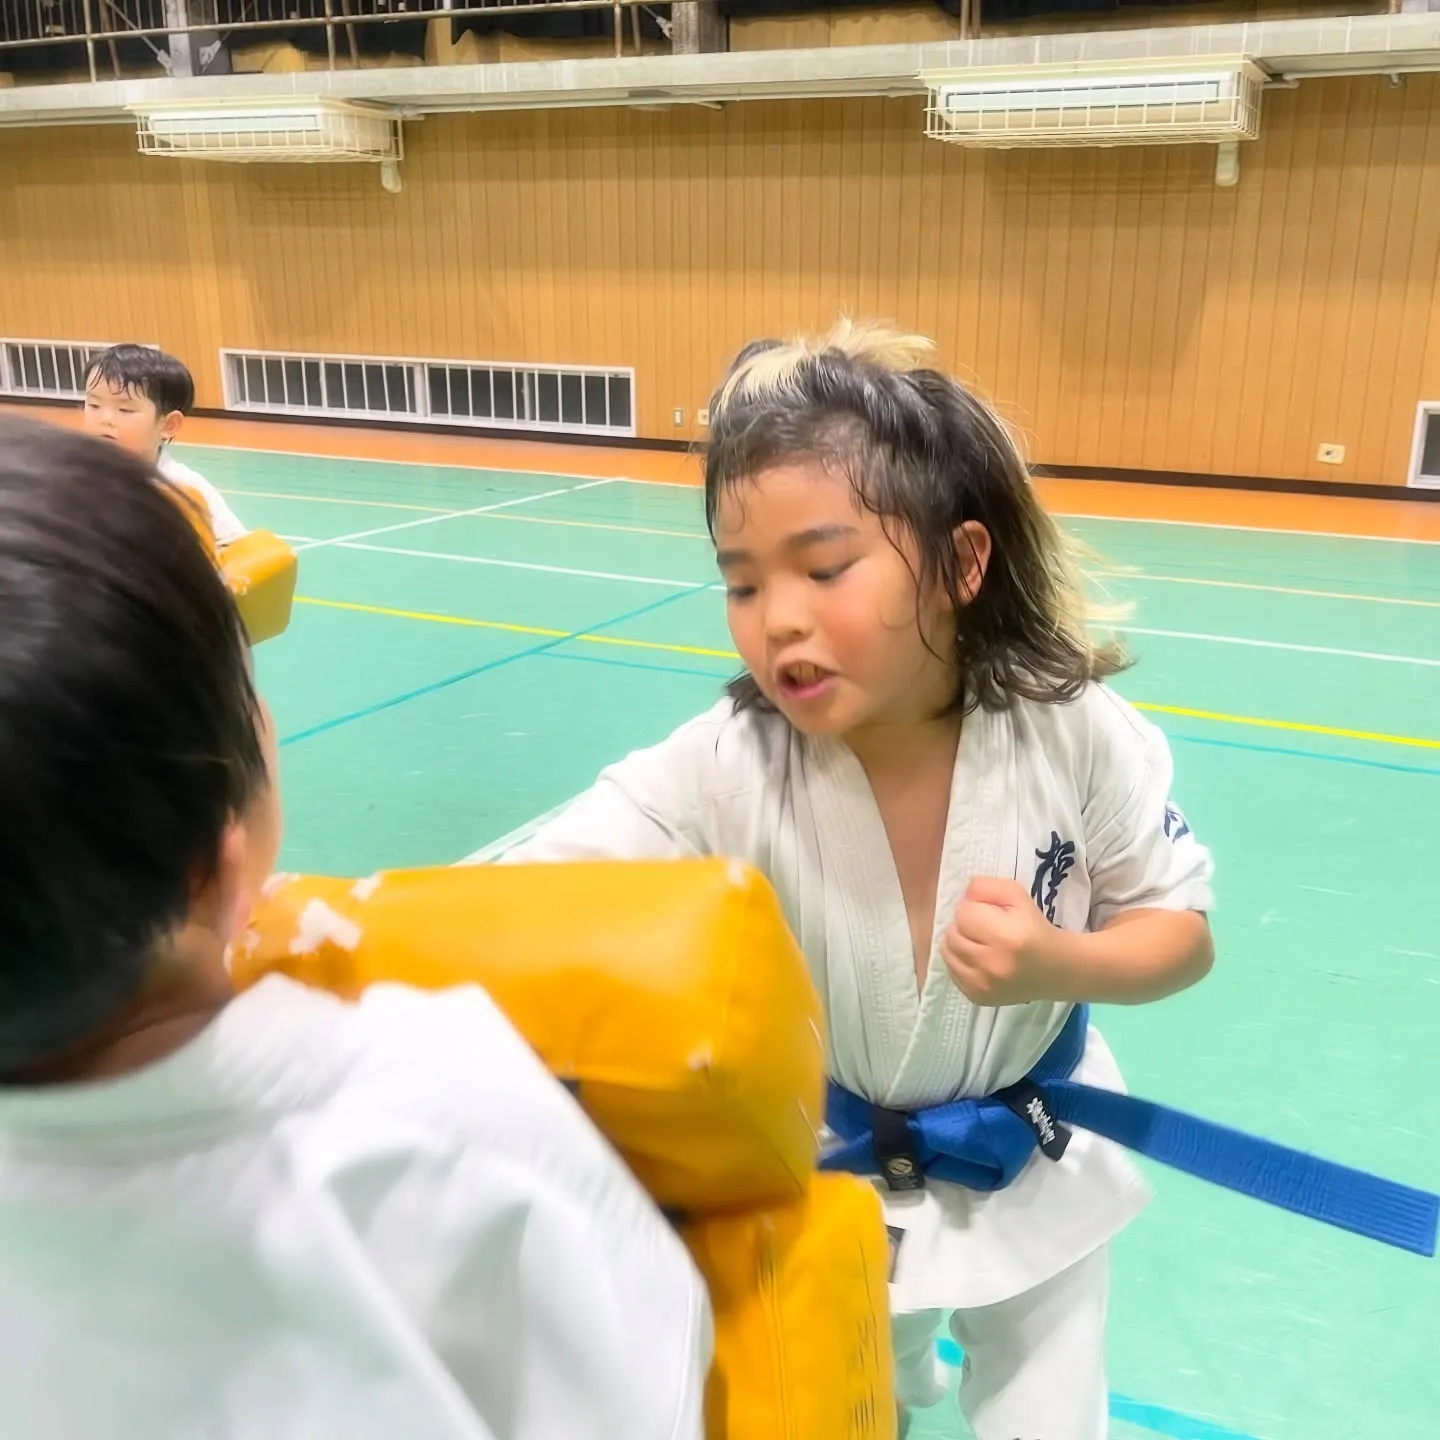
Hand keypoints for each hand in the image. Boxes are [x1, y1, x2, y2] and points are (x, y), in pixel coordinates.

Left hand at [940, 876, 1068, 1006]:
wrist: (1057, 969)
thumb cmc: (1035, 928)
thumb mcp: (1017, 895)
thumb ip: (985, 887)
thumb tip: (962, 897)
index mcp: (1006, 937)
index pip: (963, 913)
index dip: (974, 908)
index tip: (990, 914)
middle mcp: (992, 965)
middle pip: (953, 933)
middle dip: (965, 926)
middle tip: (985, 928)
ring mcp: (983, 985)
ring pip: (947, 952)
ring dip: (959, 943)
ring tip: (980, 943)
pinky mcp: (977, 997)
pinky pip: (951, 971)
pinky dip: (961, 962)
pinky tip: (979, 959)